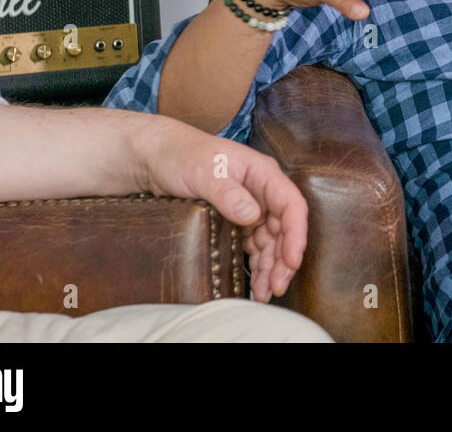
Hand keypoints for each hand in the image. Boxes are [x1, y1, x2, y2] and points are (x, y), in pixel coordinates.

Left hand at [129, 115, 307, 302]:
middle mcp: (262, 191)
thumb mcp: (203, 172)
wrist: (156, 158)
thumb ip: (228, 193)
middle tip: (276, 288)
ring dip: (271, 268)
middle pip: (284, 229)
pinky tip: (255, 283)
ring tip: (265, 295)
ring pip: (271, 241)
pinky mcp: (237, 220)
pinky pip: (254, 245)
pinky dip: (257, 265)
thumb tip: (252, 216)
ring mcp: (251, 206)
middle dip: (283, 260)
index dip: (295, 234)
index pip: (291, 205)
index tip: (291, 261)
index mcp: (262, 173)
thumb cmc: (182, 156)